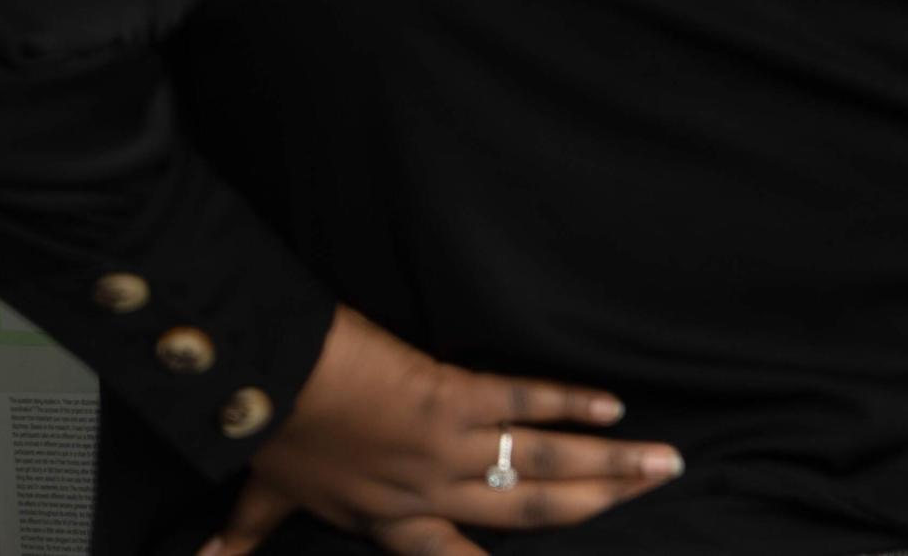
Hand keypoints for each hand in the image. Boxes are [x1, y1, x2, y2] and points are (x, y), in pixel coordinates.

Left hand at [198, 307, 681, 555]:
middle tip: (655, 498)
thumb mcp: (263, 492)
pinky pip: (521, 402)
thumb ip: (243, 534)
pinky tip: (612, 408)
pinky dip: (568, 404)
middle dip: (599, 509)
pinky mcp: (449, 394)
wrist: (268, 373)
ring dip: (610, 467)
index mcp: (392, 521)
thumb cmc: (269, 425)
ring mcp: (447, 445)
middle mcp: (431, 492)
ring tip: (664, 463)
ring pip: (543, 466)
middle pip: (531, 515)